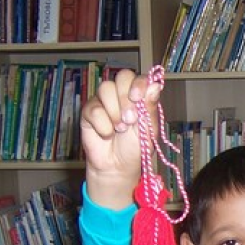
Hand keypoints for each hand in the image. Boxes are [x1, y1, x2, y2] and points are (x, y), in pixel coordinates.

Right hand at [80, 69, 160, 209]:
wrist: (118, 166)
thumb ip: (150, 107)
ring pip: (105, 89)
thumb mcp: (148, 129)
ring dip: (115, 112)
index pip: (138, 77)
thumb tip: (155, 85)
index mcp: (138, 96)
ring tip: (120, 129)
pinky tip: (107, 134)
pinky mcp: (89, 111)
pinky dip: (102, 124)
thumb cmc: (135, 147)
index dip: (138, 83)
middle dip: (126, 98)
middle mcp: (121, 94)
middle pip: (121, 77)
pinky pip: (93, 108)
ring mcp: (104, 101)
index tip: (137, 98)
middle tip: (130, 120)